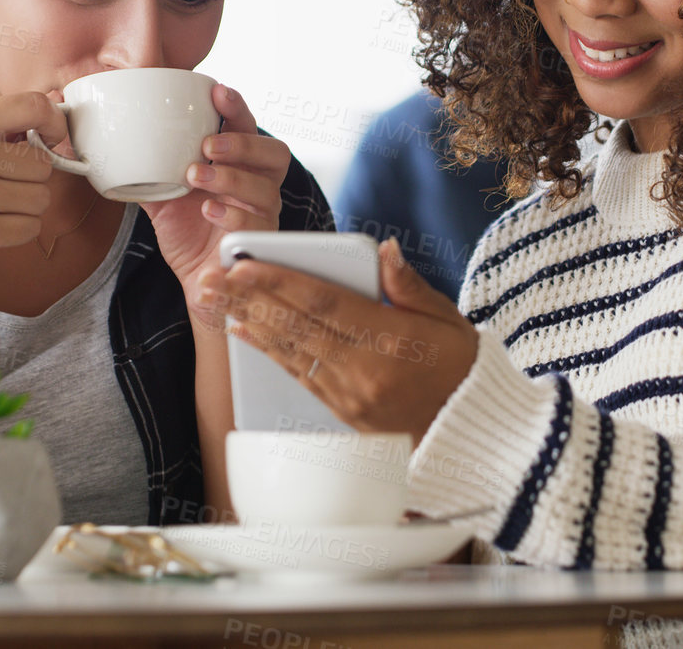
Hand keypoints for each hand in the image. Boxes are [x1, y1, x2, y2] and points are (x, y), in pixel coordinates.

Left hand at [142, 84, 291, 323]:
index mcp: (238, 164)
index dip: (237, 108)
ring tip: (195, 176)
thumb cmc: (188, 230)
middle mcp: (258, 185)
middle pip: (274, 153)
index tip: (216, 92)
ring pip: (267, 188)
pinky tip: (207, 210)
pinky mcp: (257, 242)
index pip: (248, 128)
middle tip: (207, 145)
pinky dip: (230, 213)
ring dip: (230, 177)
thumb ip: (143, 168)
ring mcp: (262, 214)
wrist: (198, 278)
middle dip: (242, 144)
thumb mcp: (160, 194)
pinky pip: (255, 223)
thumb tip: (101, 144)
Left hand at [207, 238, 478, 442]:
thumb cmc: (461, 368)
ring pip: (291, 351)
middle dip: (248, 299)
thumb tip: (384, 250)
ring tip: (217, 299)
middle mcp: (365, 371)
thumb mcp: (448, 319)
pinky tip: (245, 331)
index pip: (324, 304)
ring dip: (249, 322)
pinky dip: (269, 350)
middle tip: (211, 277)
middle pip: (296, 327)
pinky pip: (299, 375)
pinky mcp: (343, 412)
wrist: (470, 432)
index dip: (279, 282)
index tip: (244, 263)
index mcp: (392, 341)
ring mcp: (351, 396)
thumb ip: (409, 285)